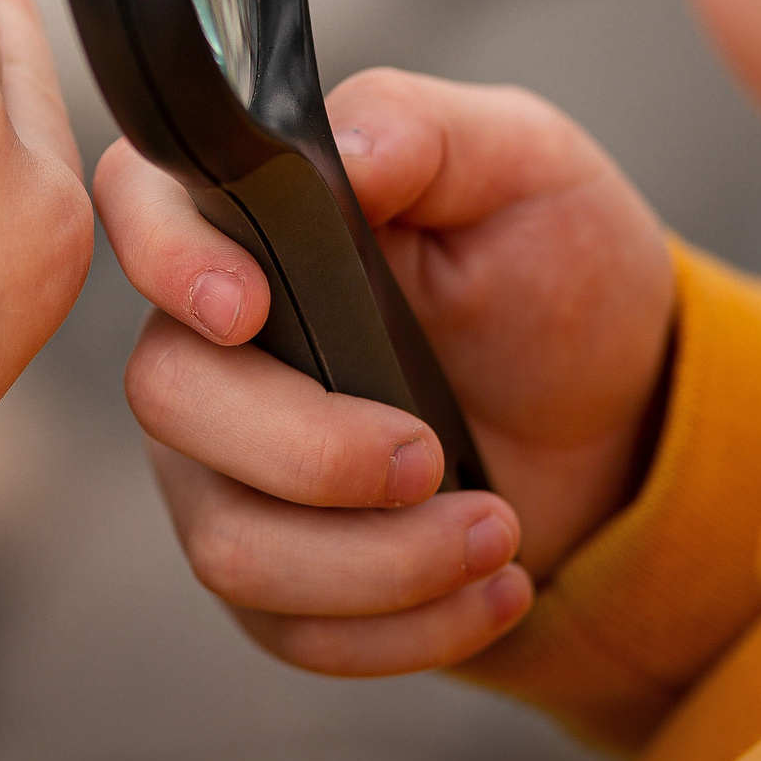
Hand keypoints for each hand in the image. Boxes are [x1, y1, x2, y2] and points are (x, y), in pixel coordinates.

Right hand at [94, 69, 674, 673]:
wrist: (621, 414)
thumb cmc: (556, 269)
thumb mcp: (525, 164)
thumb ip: (428, 131)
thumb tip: (346, 152)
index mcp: (255, 219)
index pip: (139, 209)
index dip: (165, 261)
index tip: (249, 309)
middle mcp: (211, 344)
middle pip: (171, 403)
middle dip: (312, 453)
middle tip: (433, 455)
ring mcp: (227, 466)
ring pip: (227, 543)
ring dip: (377, 561)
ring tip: (498, 531)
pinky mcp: (275, 575)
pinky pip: (291, 628)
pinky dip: (409, 624)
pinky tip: (497, 587)